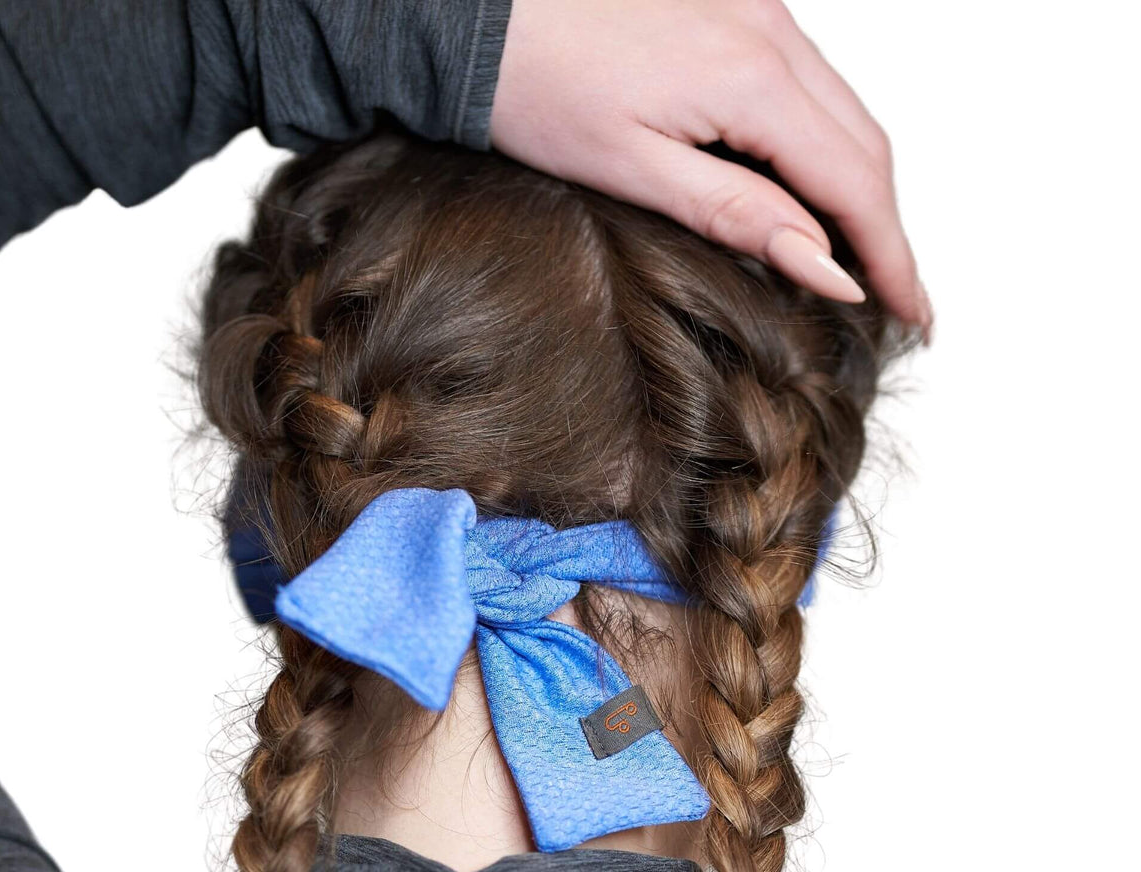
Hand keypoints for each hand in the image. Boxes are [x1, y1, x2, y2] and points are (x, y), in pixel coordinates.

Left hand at [490, 0, 930, 335]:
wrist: (483, 11)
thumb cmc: (538, 89)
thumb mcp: (634, 170)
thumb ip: (739, 216)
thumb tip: (827, 268)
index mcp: (751, 79)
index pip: (854, 185)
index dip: (892, 257)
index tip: (915, 313)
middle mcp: (772, 33)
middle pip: (864, 146)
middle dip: (887, 230)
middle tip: (900, 299)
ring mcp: (762, 11)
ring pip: (844, 113)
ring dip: (861, 187)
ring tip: (865, 259)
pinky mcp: (741, 8)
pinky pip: (810, 84)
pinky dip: (826, 144)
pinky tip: (814, 188)